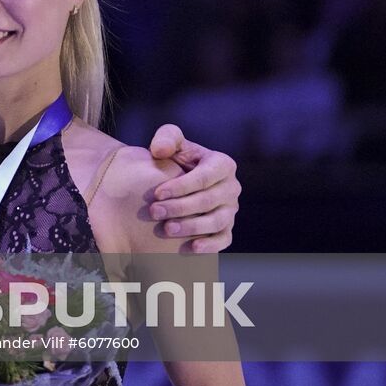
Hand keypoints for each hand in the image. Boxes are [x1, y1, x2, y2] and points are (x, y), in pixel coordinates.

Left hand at [148, 124, 240, 252]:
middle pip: (208, 200)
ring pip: (216, 221)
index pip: (204, 177)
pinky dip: (209, 245)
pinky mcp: (227, 228)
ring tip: (166, 229)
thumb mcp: (172, 141)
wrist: (176, 179)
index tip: (156, 193)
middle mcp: (231, 187)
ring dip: (191, 227)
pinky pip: (223, 239)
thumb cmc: (175, 158)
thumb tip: (160, 150)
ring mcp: (231, 210)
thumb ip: (167, 138)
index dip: (181, 186)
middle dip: (180, 207)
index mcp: (222, 164)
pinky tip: (190, 248)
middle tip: (154, 212)